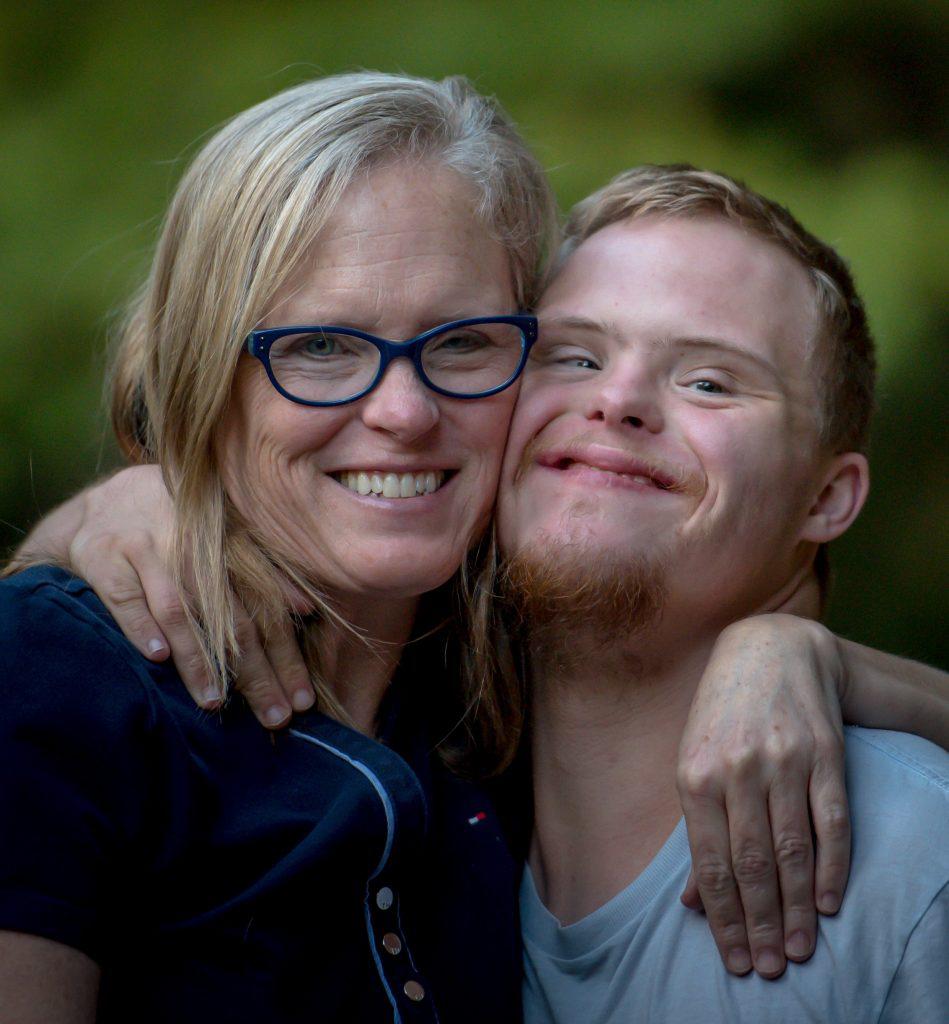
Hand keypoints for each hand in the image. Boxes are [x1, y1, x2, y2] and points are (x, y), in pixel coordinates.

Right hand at [35, 467, 313, 726]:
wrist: (107, 503)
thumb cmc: (179, 530)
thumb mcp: (225, 539)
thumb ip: (266, 571)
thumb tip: (306, 609)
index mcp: (231, 544)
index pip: (267, 608)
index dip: (287, 656)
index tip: (302, 699)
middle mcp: (194, 545)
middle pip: (231, 617)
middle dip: (256, 672)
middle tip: (274, 716)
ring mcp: (148, 549)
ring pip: (179, 610)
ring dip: (198, 659)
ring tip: (215, 701)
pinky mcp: (105, 557)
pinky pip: (126, 598)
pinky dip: (142, 628)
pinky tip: (158, 659)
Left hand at [676, 614, 849, 978]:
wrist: (769, 650)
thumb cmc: (720, 715)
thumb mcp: (693, 762)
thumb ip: (696, 831)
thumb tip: (691, 902)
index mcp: (694, 774)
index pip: (711, 862)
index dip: (724, 917)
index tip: (736, 959)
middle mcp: (738, 769)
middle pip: (752, 864)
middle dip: (761, 923)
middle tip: (770, 967)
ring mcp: (784, 761)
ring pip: (793, 849)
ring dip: (798, 907)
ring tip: (800, 949)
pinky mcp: (825, 754)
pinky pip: (832, 821)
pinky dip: (833, 867)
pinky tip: (831, 903)